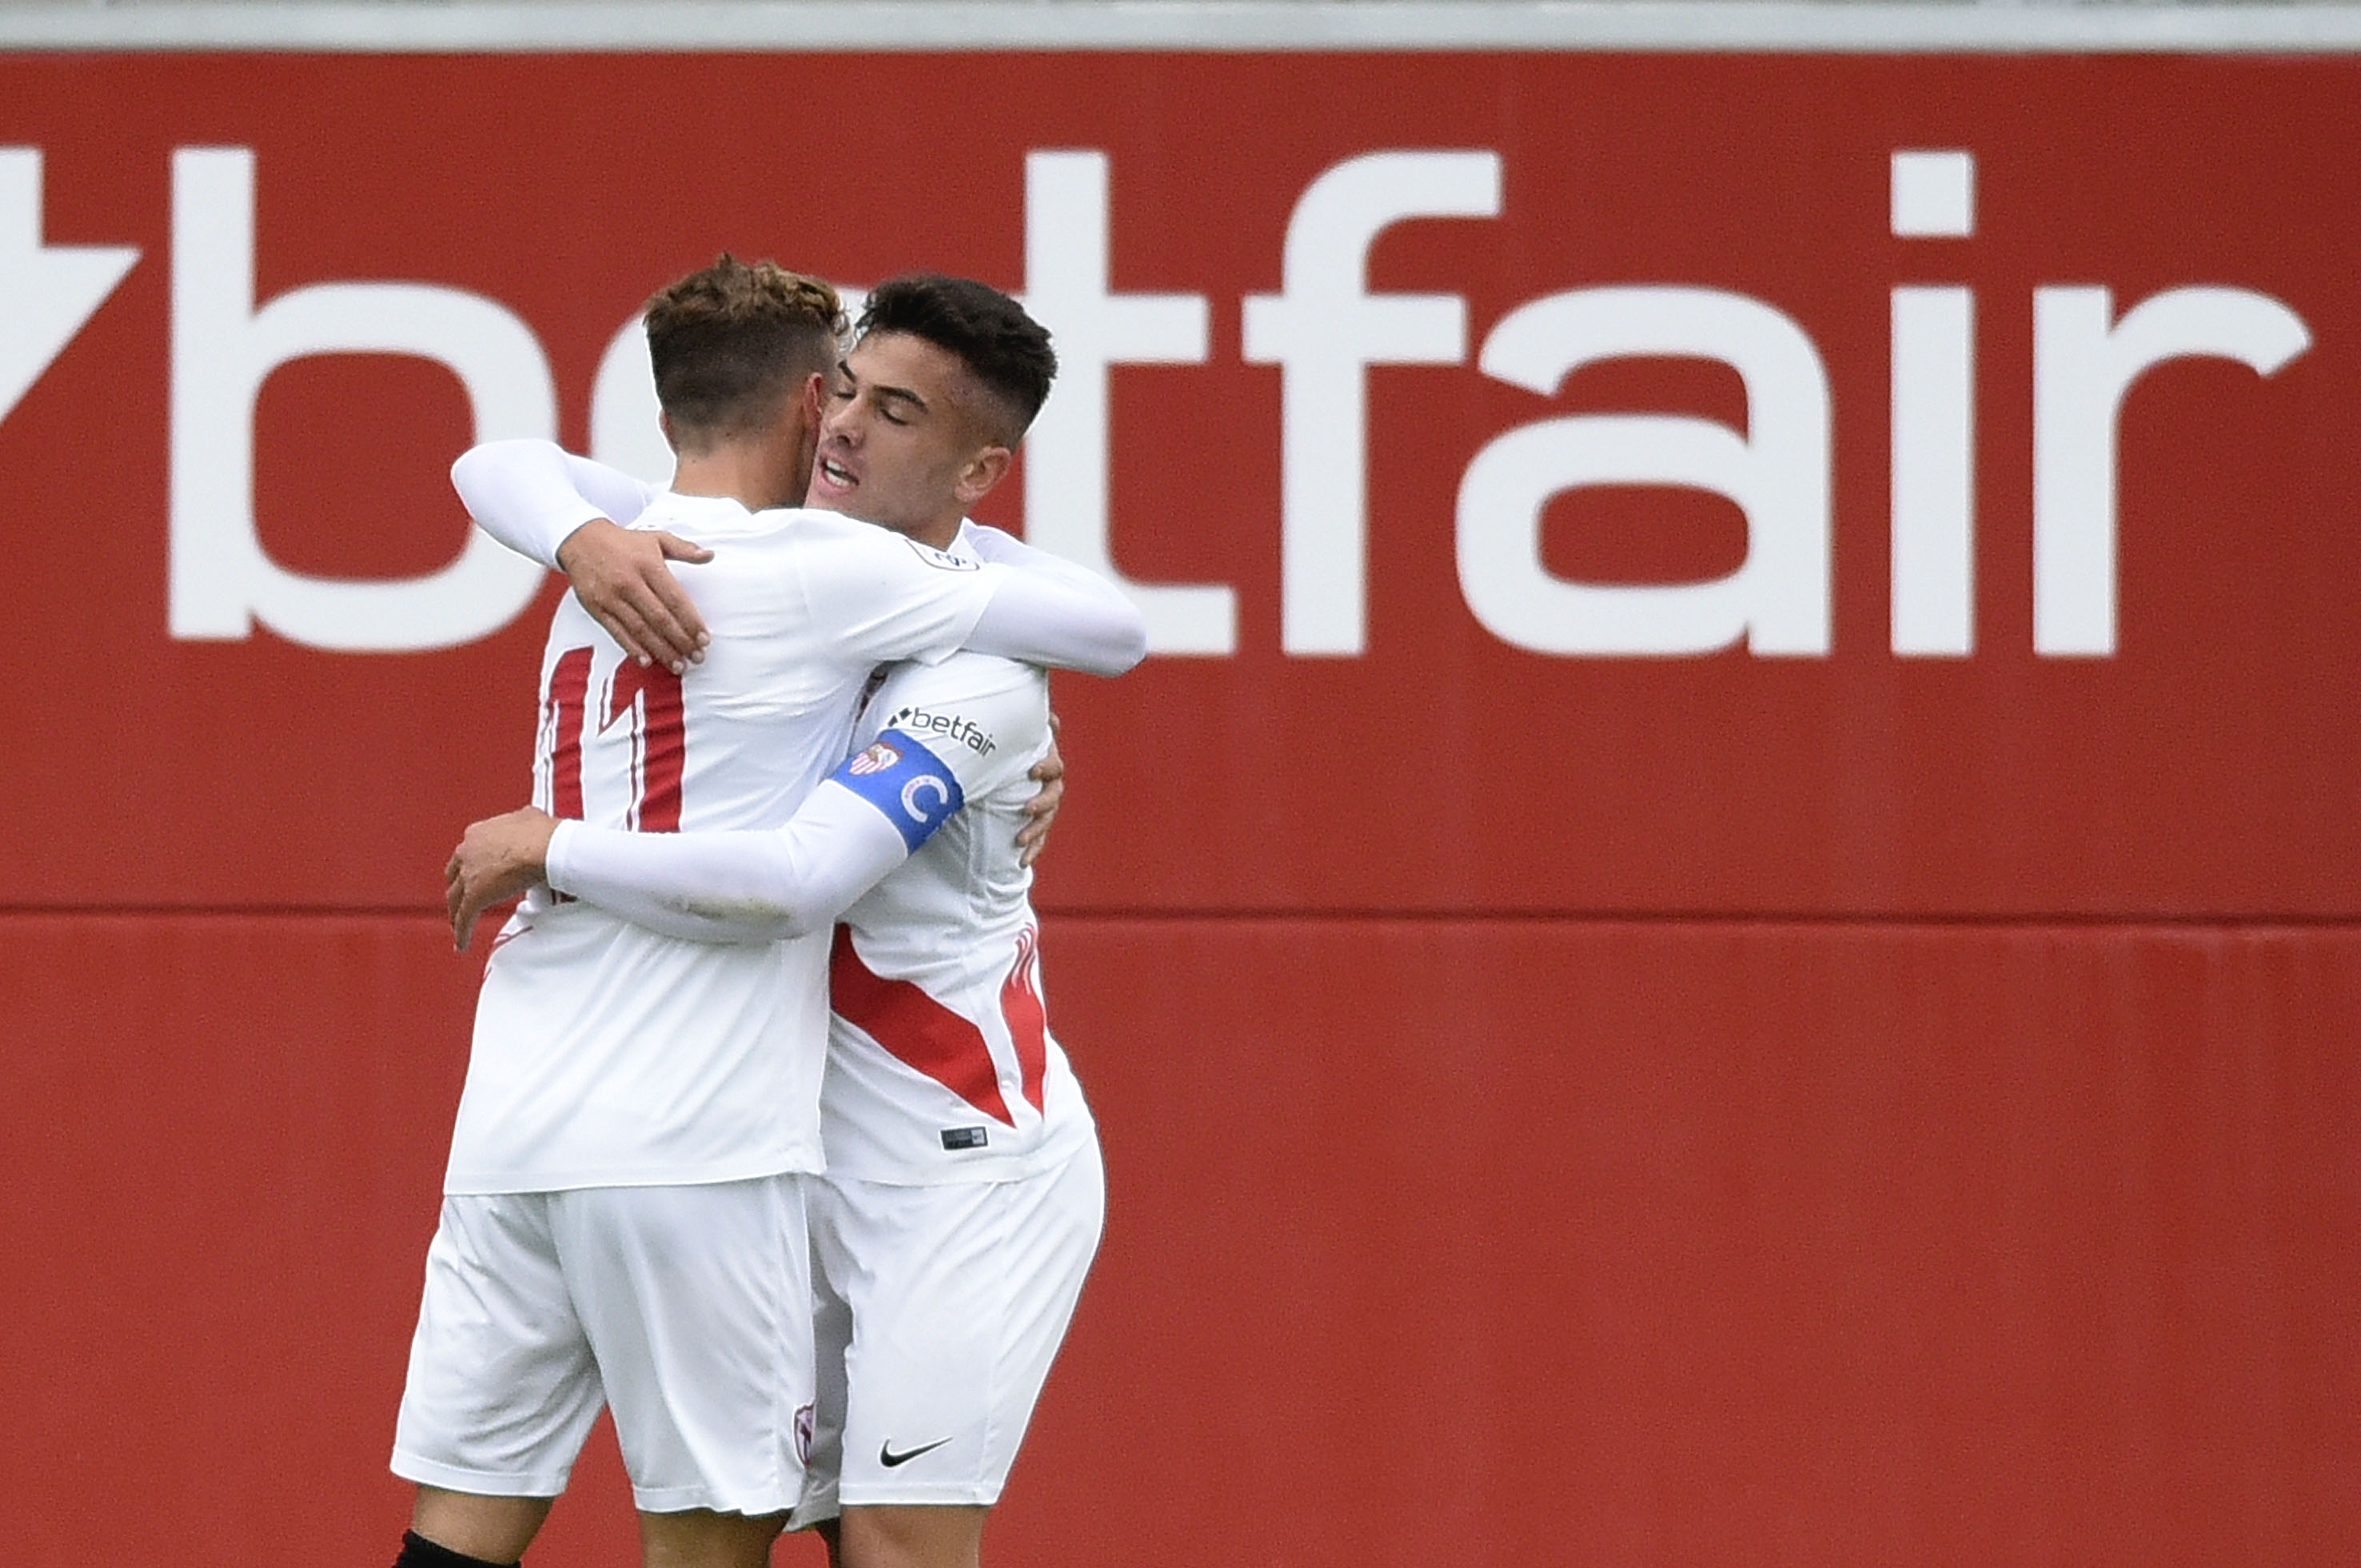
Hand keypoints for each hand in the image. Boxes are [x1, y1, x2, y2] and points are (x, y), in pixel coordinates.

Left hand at [447, 807, 561, 951]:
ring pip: (455, 899)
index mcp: (477, 834)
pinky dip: (462, 933)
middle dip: (458, 888)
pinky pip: (465, 919)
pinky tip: (462, 945)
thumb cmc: (540, 831)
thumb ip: (520, 821)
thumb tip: (529, 819)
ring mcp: (469, 876)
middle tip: (462, 899)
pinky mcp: (476, 897)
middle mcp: (467, 853)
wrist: (543, 846)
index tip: (477, 874)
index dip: (470, 865)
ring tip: (458, 925)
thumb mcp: (528, 817)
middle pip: (455, 877)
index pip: (467, 853)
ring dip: (456, 913)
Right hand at [555, 518, 713, 672]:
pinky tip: (647, 661)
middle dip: (681, 641)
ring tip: (678, 665)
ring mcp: (612, 597)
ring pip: (641, 629)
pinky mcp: (597, 608)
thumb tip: (709, 555)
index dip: (691, 621)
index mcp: (649, 565)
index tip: (704, 639)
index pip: (675, 599)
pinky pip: (617, 632)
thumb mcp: (656, 538)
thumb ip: (685, 548)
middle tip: (697, 657)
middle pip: (660, 618)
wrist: (580, 539)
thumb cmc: (622, 542)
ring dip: (661, 650)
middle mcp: (630, 582)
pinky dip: (632, 648)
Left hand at [1017, 714, 1063, 868]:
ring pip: (1046, 821)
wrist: (1008, 769)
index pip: (1055, 767)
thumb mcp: (1020, 735)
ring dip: (1035, 831)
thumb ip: (1032, 725)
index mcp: (1048, 765)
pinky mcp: (1035, 823)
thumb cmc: (1015, 748)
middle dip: (1041, 803)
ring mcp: (1044, 807)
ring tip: (1020, 840)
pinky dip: (1032, 849)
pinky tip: (1022, 861)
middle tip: (1025, 808)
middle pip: (1053, 796)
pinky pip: (1039, 839)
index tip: (1032, 770)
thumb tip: (1049, 715)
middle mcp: (1051, 787)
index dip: (1046, 768)